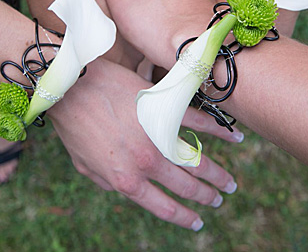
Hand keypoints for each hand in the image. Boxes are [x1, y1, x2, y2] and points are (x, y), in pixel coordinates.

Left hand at [49, 59, 241, 229]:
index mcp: (126, 179)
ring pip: (197, 161)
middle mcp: (147, 162)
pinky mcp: (164, 108)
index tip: (197, 222)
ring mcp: (158, 135)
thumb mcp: (84, 165)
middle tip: (219, 200)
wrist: (75, 85)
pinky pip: (198, 123)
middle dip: (206, 197)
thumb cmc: (74, 124)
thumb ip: (107, 182)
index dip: (183, 217)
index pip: (162, 207)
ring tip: (230, 183)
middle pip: (186, 186)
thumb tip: (123, 188)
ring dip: (217, 175)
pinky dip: (219, 131)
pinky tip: (233, 137)